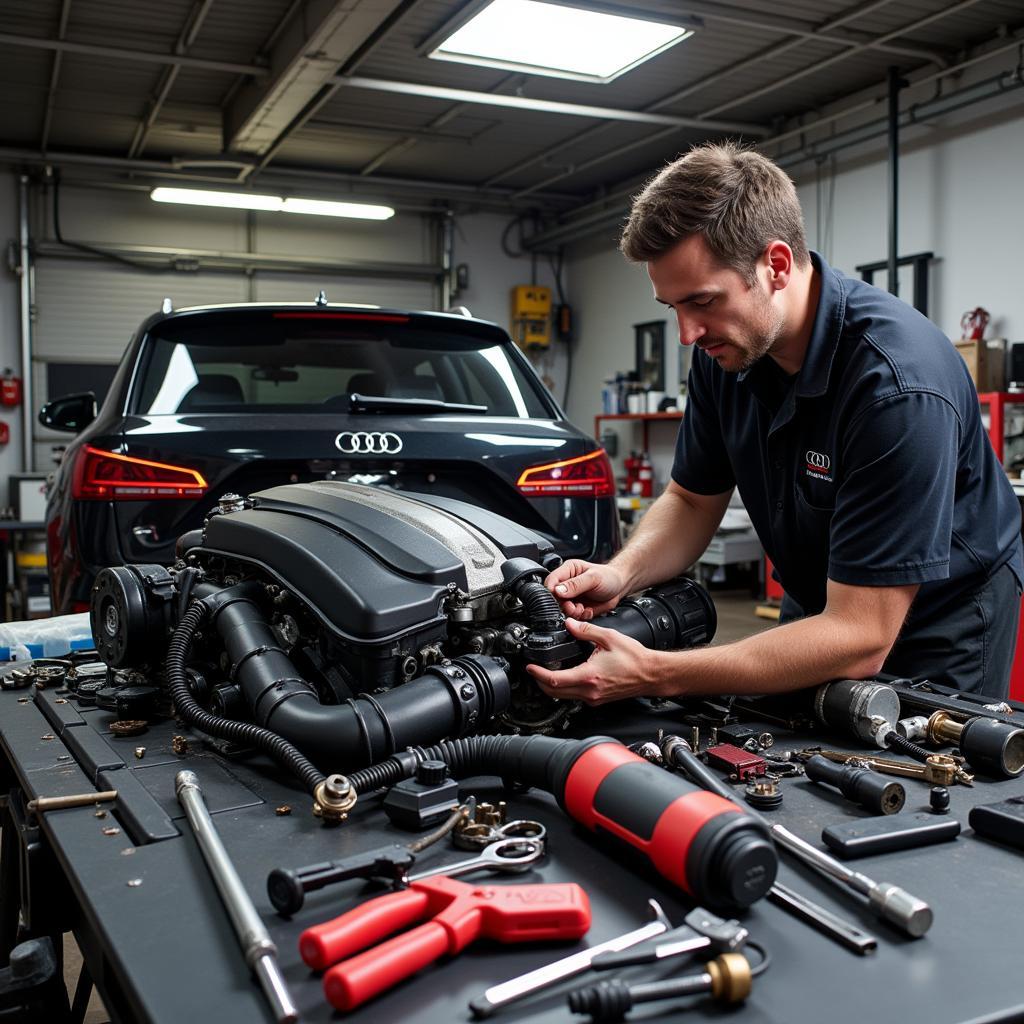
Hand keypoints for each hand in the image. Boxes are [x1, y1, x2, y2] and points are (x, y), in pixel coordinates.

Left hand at [525, 618, 659, 705]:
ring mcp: (594, 698)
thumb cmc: (635, 659)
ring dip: (552, 686)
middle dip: (540, 682)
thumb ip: (586, 630)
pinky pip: (575, 697)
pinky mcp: (598, 700)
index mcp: (589, 676)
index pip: (555, 680)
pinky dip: (565, 688)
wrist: (652, 674)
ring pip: (564, 696)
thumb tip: (569, 624)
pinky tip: (565, 677)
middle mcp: (590, 691)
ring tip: (545, 673)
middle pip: (555, 692)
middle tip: (533, 670)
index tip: (530, 667)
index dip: (538, 674)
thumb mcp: (609, 637)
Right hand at [543, 559, 626, 619]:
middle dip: (564, 605)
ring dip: (572, 612)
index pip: (551, 580)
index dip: (551, 591)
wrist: (620, 587)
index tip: (559, 598)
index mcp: (568, 570)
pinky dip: (580, 616)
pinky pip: (573, 616)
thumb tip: (558, 590)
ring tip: (582, 609)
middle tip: (574, 607)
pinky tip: (588, 611)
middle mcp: (567, 583)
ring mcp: (572, 596)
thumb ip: (575, 584)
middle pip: (555, 598)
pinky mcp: (577, 607)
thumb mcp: (593, 578)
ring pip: (563, 609)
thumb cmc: (609, 577)